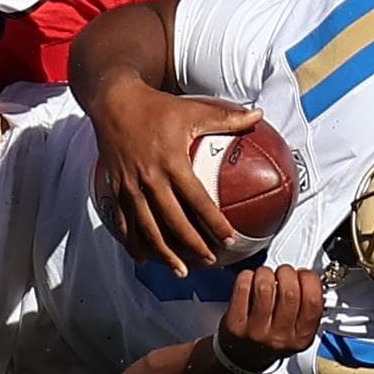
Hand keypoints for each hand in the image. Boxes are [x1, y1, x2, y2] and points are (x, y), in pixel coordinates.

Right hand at [90, 78, 256, 273]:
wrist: (113, 102)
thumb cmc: (157, 107)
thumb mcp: (193, 110)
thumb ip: (227, 118)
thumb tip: (260, 116)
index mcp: (172, 161)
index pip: (197, 199)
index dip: (213, 221)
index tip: (228, 238)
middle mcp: (150, 178)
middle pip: (173, 221)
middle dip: (193, 245)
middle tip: (210, 261)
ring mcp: (130, 187)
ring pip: (147, 229)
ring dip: (164, 253)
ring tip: (181, 271)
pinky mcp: (115, 190)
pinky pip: (124, 223)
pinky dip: (133, 244)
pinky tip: (144, 259)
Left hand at [214, 266, 324, 373]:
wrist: (244, 358)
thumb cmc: (273, 339)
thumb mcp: (298, 332)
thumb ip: (309, 309)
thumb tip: (311, 278)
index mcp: (301, 337)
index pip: (313, 301)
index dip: (310, 280)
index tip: (303, 275)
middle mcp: (279, 336)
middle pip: (289, 291)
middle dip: (287, 272)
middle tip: (283, 274)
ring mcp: (256, 330)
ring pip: (264, 286)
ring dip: (266, 273)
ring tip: (265, 277)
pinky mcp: (235, 323)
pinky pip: (243, 286)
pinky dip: (247, 276)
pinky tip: (250, 281)